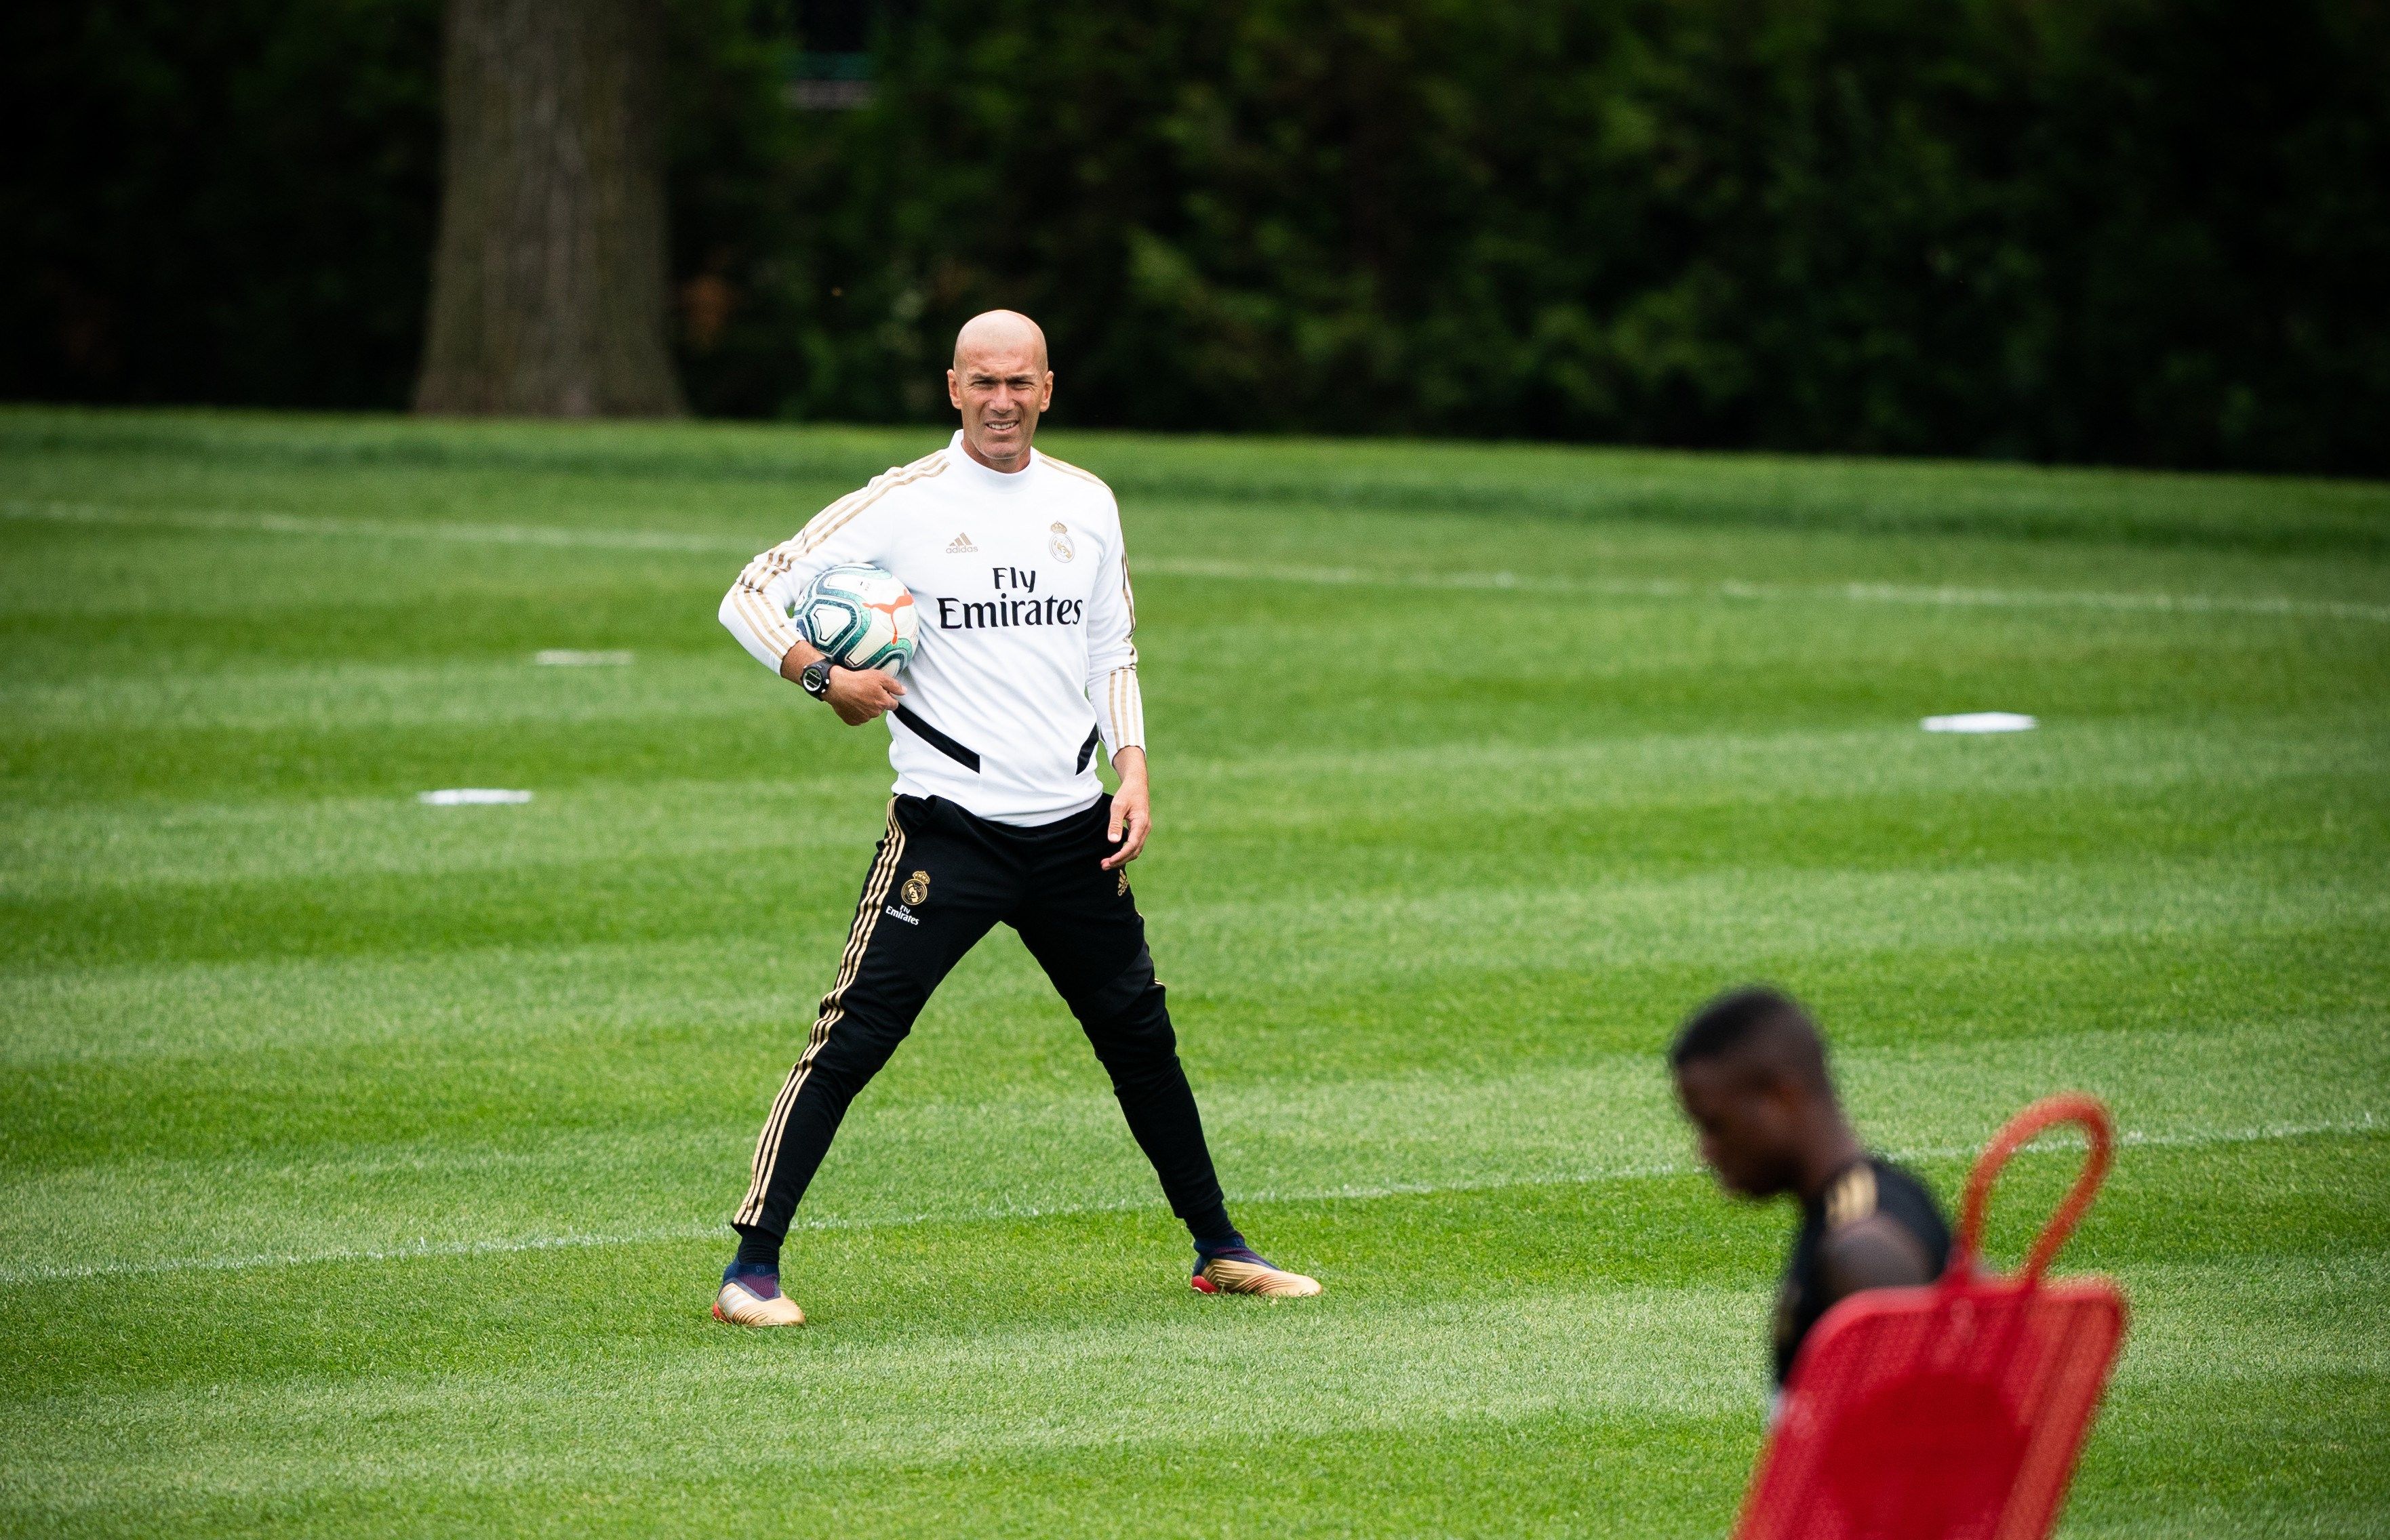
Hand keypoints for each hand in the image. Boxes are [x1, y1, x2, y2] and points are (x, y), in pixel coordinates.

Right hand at [826, 667, 904, 725]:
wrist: (836, 686)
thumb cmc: (858, 679)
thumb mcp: (879, 676)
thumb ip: (894, 685)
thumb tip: (904, 691)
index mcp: (883, 703)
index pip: (893, 704)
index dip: (889, 697)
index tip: (882, 691)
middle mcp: (875, 713)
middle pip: (880, 708)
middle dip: (877, 701)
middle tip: (867, 690)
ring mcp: (863, 718)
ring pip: (869, 713)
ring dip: (866, 707)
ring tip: (858, 695)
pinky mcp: (852, 721)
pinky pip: (858, 717)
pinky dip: (856, 712)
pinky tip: (852, 702)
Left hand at [1102, 747, 1149, 869]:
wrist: (1137, 783)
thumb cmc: (1127, 793)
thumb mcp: (1118, 806)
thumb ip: (1115, 823)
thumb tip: (1113, 841)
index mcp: (1142, 823)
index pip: (1132, 845)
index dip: (1121, 856)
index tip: (1109, 861)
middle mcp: (1145, 829)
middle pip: (1134, 851)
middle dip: (1120, 860)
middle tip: (1104, 866)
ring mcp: (1144, 830)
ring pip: (1135, 850)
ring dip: (1122, 858)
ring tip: (1107, 863)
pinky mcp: (1140, 829)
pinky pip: (1134, 845)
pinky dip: (1125, 852)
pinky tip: (1115, 854)